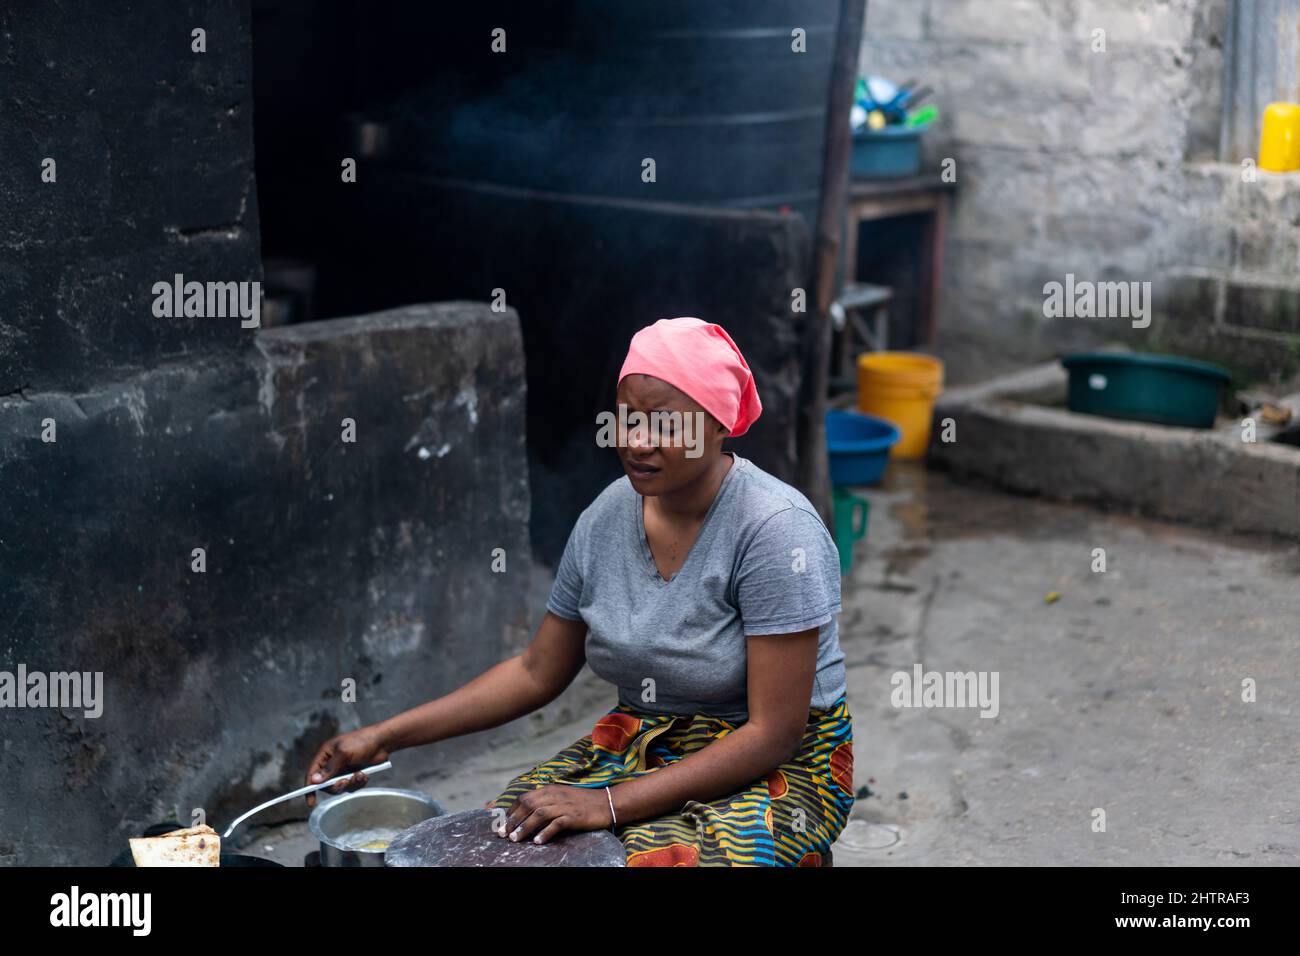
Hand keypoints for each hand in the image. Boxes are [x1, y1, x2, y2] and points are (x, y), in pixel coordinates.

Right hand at [304, 726, 389, 807]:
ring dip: (350, 784)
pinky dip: (358, 784)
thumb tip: (314, 781)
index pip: (312, 773)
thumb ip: (330, 768)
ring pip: (340, 787)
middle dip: (336, 786)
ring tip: (360, 775)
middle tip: (346, 782)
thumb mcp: (344, 753)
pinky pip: (351, 786)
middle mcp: (332, 762)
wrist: (383, 741)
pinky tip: (365, 775)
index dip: (309, 787)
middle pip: (326, 784)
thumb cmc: (362, 742)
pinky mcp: (353, 773)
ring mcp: (343, 769)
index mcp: (326, 754)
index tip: (311, 802)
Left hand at [494, 784, 613, 844]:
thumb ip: (545, 802)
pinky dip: (545, 833)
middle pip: (528, 805)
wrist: (606, 803)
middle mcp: (555, 795)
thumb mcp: (561, 797)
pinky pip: (556, 824)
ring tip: (515, 839)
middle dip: (513, 820)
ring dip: (525, 827)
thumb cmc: (582, 802)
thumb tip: (527, 813)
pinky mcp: (573, 816)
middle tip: (504, 834)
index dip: (511, 811)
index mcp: (550, 790)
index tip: (503, 823)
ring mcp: (564, 805)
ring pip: (539, 814)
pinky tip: (538, 841)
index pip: (525, 798)